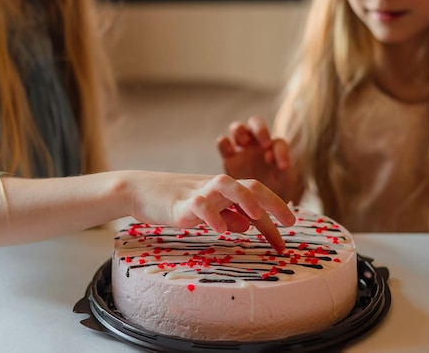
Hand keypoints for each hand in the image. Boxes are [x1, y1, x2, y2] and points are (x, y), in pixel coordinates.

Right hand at [126, 172, 294, 249]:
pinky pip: (199, 203)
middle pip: (249, 184)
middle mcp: (214, 187)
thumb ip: (225, 215)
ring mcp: (197, 192)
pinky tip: (220, 230)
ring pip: (226, 183)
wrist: (138, 190)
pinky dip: (211, 214)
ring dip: (244, 197)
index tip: (284, 245)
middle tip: (290, 222)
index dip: (272, 219)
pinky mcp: (179, 203)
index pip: (255, 199)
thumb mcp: (204, 211)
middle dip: (272, 201)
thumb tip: (246, 226)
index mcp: (222, 191)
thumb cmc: (172, 202)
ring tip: (256, 215)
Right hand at [217, 116, 301, 202]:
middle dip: (260, 130)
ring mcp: (240, 150)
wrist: (253, 209)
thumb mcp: (281, 191)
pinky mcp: (227, 158)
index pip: (278, 143)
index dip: (281, 152)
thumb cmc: (270, 198)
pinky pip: (223, 143)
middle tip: (264, 145)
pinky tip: (230, 155)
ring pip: (237, 128)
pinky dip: (225, 144)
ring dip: (240, 131)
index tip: (283, 168)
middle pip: (256, 123)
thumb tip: (276, 166)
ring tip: (243, 142)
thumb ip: (280, 179)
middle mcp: (257, 145)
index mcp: (274, 151)